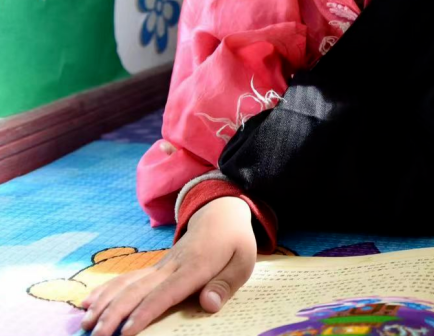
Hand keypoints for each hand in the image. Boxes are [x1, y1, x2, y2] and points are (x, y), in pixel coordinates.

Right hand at [80, 196, 256, 335]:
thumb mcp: (243, 262)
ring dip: (105, 304)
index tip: (127, 331)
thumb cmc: (234, 242)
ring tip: (86, 323)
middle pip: (138, 291)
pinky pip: (126, 278)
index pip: (166, 293)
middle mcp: (171, 266)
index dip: (145, 312)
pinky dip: (105, 291)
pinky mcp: (153, 267)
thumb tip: (208, 305)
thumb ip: (225, 284)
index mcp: (195, 267)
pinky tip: (88, 303)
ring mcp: (159, 266)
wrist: (220, 214)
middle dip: (115, 314)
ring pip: (126, 284)